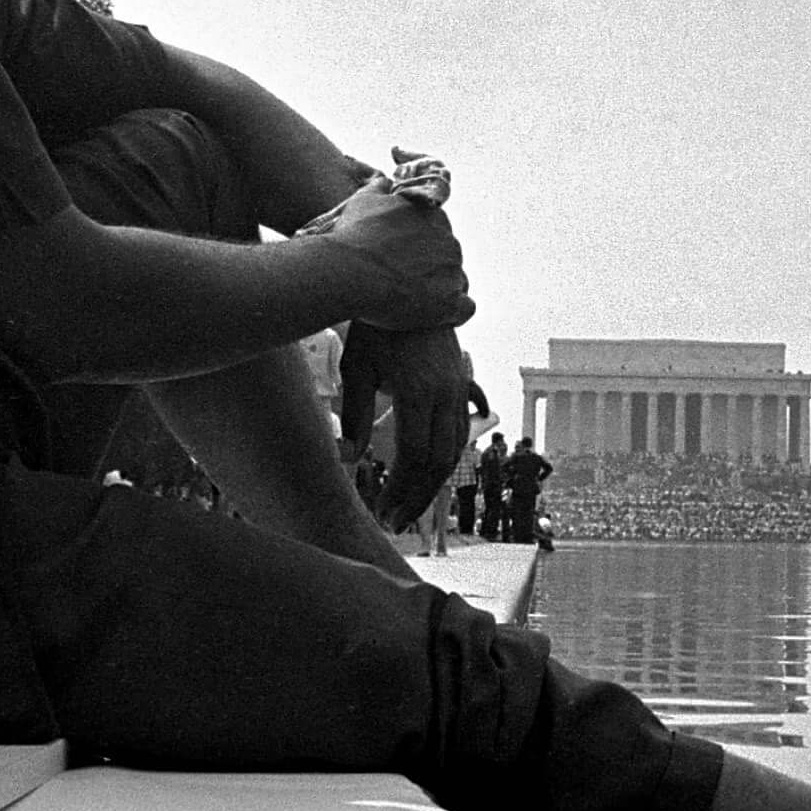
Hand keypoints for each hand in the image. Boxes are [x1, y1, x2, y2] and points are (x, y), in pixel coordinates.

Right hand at [301, 171, 471, 331]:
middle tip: (402, 280)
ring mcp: (453, 272)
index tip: (402, 257)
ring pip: (456, 282)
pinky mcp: (450, 302)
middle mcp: (450, 241)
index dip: (420, 246)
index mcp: (434, 216)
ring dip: (440, 290)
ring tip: (414, 302)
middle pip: (448, 257)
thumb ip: (379, 189)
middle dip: (430, 268)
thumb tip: (384, 180)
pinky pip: (465, 309)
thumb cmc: (353, 236)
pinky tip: (436, 317)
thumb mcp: (364, 202)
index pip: (438, 232)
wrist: (349, 271)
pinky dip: (453, 313)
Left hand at [340, 322, 473, 530]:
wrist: (409, 289)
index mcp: (419, 392)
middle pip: (439, 462)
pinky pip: (460, 431)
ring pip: (455, 450)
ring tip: (408, 505)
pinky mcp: (461, 385)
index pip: (415, 457)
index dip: (401, 490)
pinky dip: (445, 458)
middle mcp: (446, 394)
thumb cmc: (375, 329)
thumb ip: (354, 415)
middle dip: (418, 497)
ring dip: (432, 483)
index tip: (383, 512)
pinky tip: (428, 475)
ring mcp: (458, 389)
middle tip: (395, 521)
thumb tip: (349, 458)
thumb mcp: (357, 370)